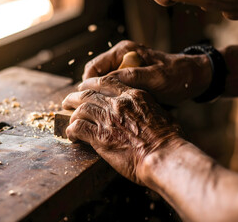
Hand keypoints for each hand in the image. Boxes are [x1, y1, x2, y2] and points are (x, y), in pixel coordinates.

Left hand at [62, 76, 182, 183]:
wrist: (164, 156)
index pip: (105, 82)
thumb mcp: (160, 113)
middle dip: (75, 96)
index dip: (90, 84)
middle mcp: (118, 103)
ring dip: (72, 114)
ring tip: (68, 118)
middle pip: (88, 93)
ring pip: (81, 109)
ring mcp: (108, 119)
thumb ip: (146, 108)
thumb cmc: (169, 139)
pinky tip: (72, 135)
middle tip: (68, 101)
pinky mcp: (101, 137)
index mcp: (133, 95)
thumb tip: (145, 112)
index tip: (84, 87)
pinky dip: (72, 130)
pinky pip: (78, 128)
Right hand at [83, 40, 211, 104]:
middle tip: (90, 113)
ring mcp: (124, 69)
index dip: (87, 87)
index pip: (93, 68)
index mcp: (123, 52)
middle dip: (91, 94)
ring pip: (103, 86)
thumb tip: (106, 82)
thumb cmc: (177, 75)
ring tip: (99, 115)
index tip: (85, 104)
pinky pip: (113, 90)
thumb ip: (132, 77)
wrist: (193, 78)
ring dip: (101, 99)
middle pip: (95, 77)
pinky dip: (111, 100)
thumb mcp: (155, 77)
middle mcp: (120, 58)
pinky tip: (113, 113)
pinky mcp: (129, 79)